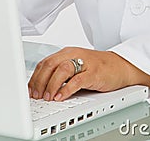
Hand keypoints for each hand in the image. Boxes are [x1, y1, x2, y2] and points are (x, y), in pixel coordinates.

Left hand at [28, 46, 149, 100]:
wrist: (120, 65)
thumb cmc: (97, 67)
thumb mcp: (76, 66)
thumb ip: (60, 73)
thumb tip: (41, 87)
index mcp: (67, 53)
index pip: (45, 62)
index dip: (34, 77)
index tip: (28, 90)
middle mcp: (74, 54)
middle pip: (50, 64)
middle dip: (40, 81)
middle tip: (35, 95)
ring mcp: (85, 62)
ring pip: (62, 70)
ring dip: (51, 85)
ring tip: (47, 97)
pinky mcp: (94, 72)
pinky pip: (77, 80)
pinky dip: (66, 90)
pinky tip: (60, 97)